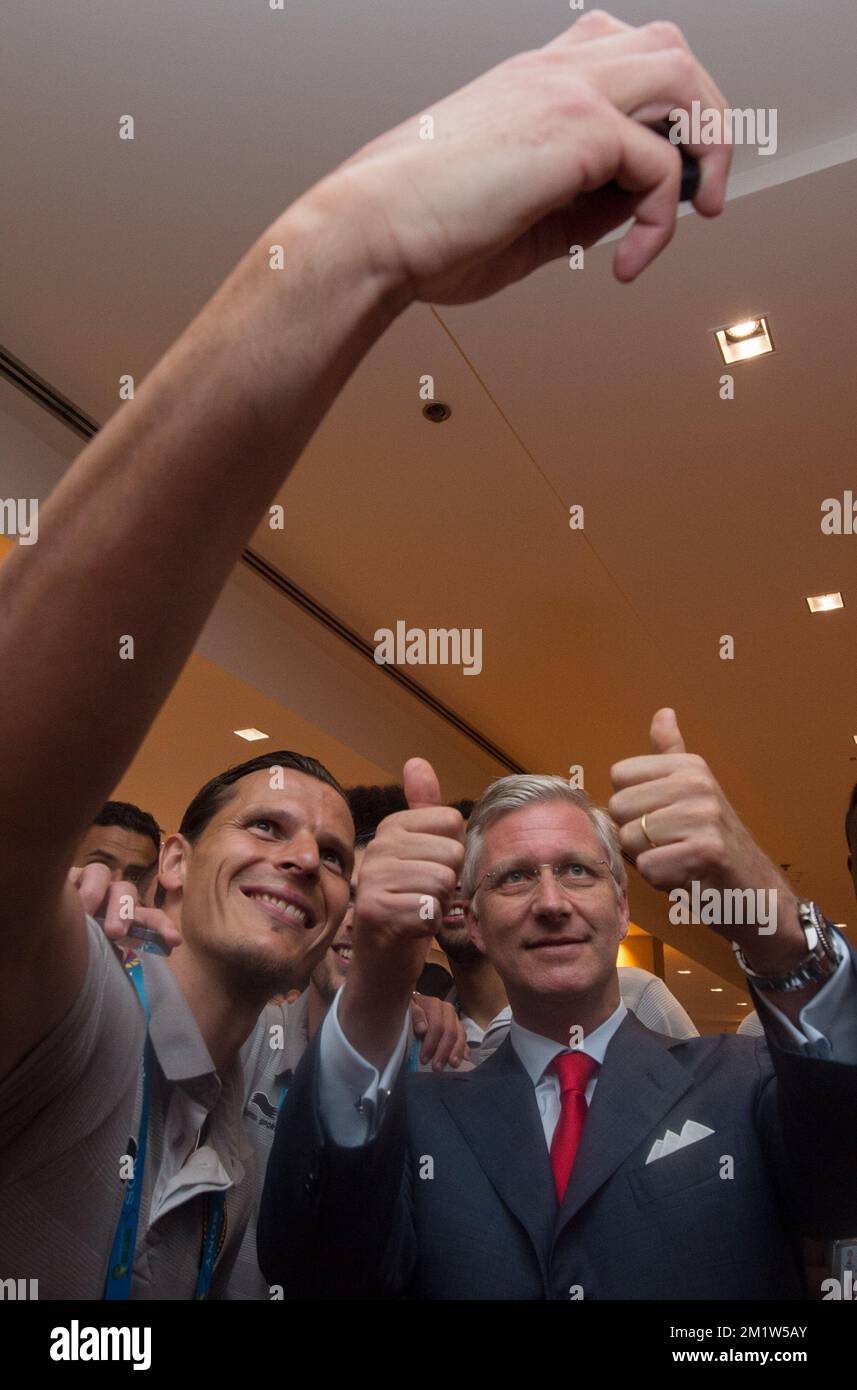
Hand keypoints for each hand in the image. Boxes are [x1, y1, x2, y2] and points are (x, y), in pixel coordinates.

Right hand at [67, 863, 181, 954]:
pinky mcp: (69, 875)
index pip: (150, 917)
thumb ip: (111, 951)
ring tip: (84, 913)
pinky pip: (73, 873)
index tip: (175, 942)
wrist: (54, 924)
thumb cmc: (82, 942)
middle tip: (114, 933)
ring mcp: (90, 881)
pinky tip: (64, 898)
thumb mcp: (100, 950)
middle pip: (126, 890)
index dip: (163, 927)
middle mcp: (111, 895)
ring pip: (100, 873)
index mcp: (126, 915)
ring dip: (94, 893)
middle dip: (123, 910)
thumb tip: (120, 956)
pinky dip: (71, 885)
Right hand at [322, 9, 730, 297]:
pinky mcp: (577, 127)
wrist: (372, 233)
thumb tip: (639, 206)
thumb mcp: (526, 216)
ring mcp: (566, 89)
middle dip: (702, 119)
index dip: (660, 115)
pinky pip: (660, 164)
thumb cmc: (424, 230)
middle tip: (700, 188)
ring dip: (705, 146)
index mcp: (532, 83)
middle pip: (669, 52)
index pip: (625, 60)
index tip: (659, 181)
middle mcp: (552, 72)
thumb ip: (586, 202)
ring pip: (682, 78)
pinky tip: (628, 261)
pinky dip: (659, 222)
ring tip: (695, 209)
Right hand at [339, 758, 464, 1068]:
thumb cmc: (410, 905)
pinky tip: (410, 928)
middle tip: (424, 897)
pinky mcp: (373, 909)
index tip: (428, 872)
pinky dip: (428, 925)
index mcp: (392, 827)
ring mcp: (372, 877)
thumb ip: (424, 809)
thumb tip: (417, 760)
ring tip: (417, 911)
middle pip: (451, 852)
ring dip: (438, 905)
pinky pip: (429, 908)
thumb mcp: (421, 853)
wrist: (384, 963)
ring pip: (442, 881)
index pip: (452, 822)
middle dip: (448, 883)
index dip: (453, 855)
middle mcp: (377, 845)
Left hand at [608, 709, 793, 944]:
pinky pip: (649, 867)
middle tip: (671, 845)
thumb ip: (670, 755)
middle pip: (619, 808)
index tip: (663, 819)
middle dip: (636, 836)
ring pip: (631, 839)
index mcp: (690, 765)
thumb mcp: (692, 793)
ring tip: (681, 859)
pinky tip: (687, 877)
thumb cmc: (713, 845)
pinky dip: (662, 881)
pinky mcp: (707, 850)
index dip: (631, 806)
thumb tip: (664, 713)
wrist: (757, 892)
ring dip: (650, 860)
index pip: (619, 776)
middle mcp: (697, 783)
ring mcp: (704, 815)